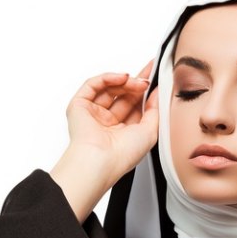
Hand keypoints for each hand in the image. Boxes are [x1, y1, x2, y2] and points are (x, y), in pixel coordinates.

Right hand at [64, 58, 159, 186]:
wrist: (100, 160)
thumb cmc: (123, 155)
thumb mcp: (150, 132)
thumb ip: (155, 111)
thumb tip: (157, 93)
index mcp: (123, 132)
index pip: (135, 106)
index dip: (145, 92)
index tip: (156, 78)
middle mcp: (108, 123)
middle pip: (123, 95)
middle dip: (136, 83)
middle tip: (147, 77)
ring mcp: (93, 114)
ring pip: (109, 88)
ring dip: (125, 82)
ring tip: (137, 82)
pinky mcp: (79, 106)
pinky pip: (93, 85)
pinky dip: (108, 78)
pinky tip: (122, 78)